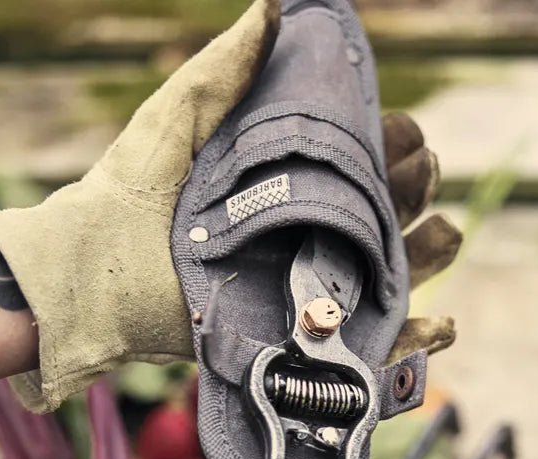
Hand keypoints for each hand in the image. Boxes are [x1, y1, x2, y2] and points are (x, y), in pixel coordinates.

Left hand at [0, 0, 460, 411]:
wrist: (94, 271)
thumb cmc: (130, 189)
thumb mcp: (180, 116)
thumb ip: (227, 66)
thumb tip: (275, 5)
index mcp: (289, 175)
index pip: (367, 153)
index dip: (393, 140)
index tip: (393, 133)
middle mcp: (309, 228)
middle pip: (394, 205)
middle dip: (417, 186)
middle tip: (413, 175)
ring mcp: (310, 285)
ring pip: (398, 269)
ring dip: (433, 250)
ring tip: (442, 232)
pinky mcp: (303, 338)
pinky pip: (374, 346)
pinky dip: (417, 341)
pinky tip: (442, 325)